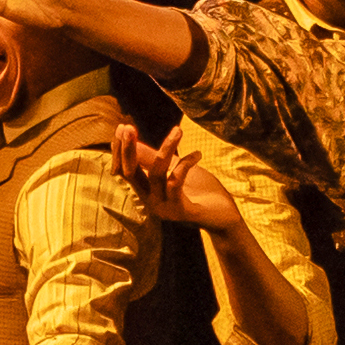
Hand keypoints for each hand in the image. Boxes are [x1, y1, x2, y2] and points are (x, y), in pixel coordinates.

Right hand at [111, 123, 239, 228]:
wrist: (224, 218)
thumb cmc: (200, 191)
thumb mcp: (174, 169)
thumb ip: (155, 158)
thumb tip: (134, 140)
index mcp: (146, 191)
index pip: (123, 169)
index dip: (120, 149)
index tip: (122, 126)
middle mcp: (150, 201)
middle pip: (130, 174)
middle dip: (127, 149)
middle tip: (128, 127)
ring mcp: (164, 207)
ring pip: (156, 174)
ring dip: (166, 149)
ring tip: (178, 130)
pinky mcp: (180, 211)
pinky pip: (176, 182)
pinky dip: (186, 164)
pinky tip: (197, 154)